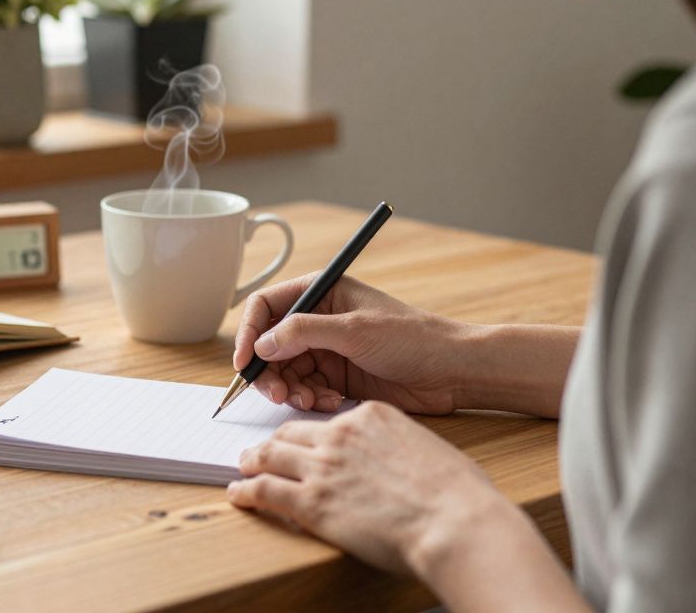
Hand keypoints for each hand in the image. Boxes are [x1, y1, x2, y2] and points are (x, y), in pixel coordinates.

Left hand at [229, 401, 508, 575]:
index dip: (313, 435)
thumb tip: (398, 464)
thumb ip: (400, 448)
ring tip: (243, 467)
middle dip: (273, 442)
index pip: (328, 421)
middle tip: (260, 451)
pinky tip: (238, 495)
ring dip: (252, 461)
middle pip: (292, 433)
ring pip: (270, 456)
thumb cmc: (457, 493)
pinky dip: (246, 491)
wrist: (455, 521)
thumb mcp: (427, 449)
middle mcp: (340, 435)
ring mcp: (323, 467)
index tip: (306, 444)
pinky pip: (265, 491)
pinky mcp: (312, 502)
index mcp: (370, 416)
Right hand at [233, 275, 467, 414]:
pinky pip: (305, 389)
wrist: (451, 371)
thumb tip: (260, 345)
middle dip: (269, 371)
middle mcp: (318, 319)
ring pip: (285, 372)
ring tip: (311, 400)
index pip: (266, 306)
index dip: (249, 333)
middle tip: (277, 395)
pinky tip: (330, 402)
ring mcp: (326, 349)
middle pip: (269, 344)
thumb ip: (303, 333)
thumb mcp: (353, 330)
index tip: (244, 362)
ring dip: (291, 389)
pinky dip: (309, 399)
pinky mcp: (336, 376)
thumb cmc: (412, 338)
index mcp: (320, 292)